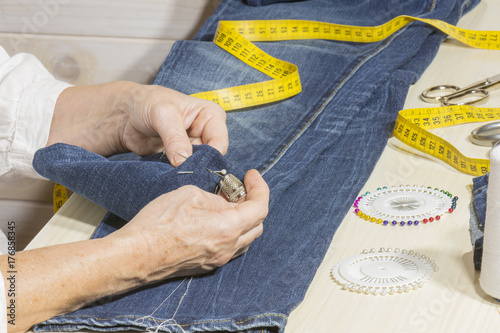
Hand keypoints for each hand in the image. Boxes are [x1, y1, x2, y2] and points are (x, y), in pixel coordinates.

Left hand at [47, 81, 227, 165]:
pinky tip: (170, 179)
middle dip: (198, 168)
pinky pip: (184, 173)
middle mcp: (206, 133)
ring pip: (199, 168)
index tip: (193, 168)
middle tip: (183, 176)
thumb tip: (184, 161)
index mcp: (211, 116)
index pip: (220, 142)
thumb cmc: (146, 103)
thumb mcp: (162, 114)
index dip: (210, 157)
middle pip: (212, 158)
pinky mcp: (181, 161)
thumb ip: (175, 137)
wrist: (124, 115)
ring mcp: (194, 149)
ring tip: (174, 177)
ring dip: (187, 174)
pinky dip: (177, 177)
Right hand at [109, 169, 268, 280]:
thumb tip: (223, 203)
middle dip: (253, 202)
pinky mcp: (206, 265)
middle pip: (257, 225)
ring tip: (226, 201)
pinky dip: (230, 231)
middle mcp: (227, 248)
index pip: (260, 208)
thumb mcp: (190, 195)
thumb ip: (215, 198)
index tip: (252, 175)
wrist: (135, 255)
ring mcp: (217, 260)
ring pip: (244, 238)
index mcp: (228, 229)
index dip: (260, 187)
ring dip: (242, 218)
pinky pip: (229, 247)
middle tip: (239, 187)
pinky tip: (214, 218)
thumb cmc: (158, 224)